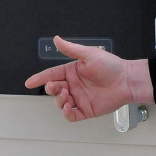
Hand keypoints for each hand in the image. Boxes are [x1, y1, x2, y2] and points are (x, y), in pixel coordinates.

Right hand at [24, 36, 152, 120]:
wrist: (127, 81)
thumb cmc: (111, 66)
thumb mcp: (89, 54)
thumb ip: (71, 49)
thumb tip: (56, 39)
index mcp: (72, 71)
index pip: (52, 74)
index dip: (40, 78)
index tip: (29, 82)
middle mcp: (74, 85)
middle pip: (54, 89)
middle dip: (51, 89)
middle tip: (56, 88)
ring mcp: (79, 98)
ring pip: (60, 103)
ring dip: (59, 101)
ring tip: (67, 96)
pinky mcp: (86, 110)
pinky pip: (71, 115)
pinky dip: (66, 113)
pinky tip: (68, 107)